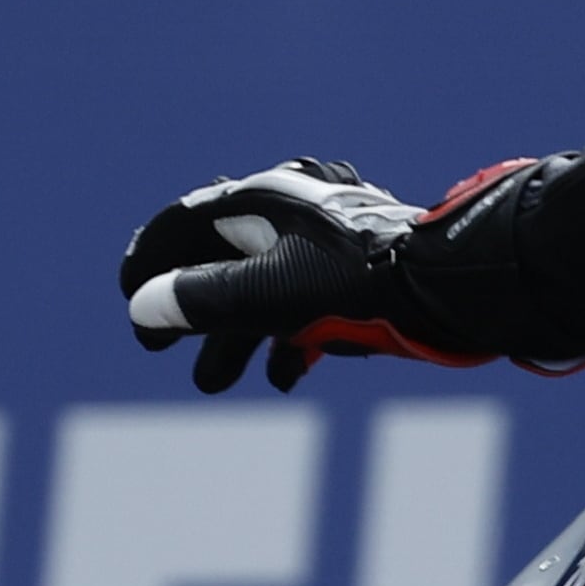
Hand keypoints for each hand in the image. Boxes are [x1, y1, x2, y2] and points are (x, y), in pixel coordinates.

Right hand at [119, 160, 479, 392]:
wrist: (453, 284)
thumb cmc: (360, 280)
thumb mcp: (270, 293)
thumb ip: (203, 299)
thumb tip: (145, 306)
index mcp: (264, 201)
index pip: (186, 224)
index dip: (150, 262)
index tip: (131, 300)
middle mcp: (294, 216)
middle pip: (224, 262)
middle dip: (192, 313)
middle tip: (158, 349)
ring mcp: (330, 244)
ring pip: (266, 290)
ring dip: (235, 339)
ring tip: (214, 385)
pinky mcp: (362, 273)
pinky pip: (311, 305)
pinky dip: (290, 341)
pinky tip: (285, 377)